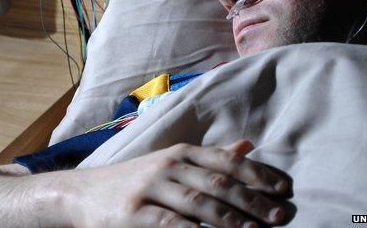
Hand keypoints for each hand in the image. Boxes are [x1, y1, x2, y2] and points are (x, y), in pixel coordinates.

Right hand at [61, 139, 288, 227]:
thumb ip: (210, 157)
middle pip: (217, 183)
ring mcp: (150, 188)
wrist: (84, 193)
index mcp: (181, 152)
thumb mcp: (172, 162)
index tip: (283, 190)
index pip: (225, 161)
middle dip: (251, 201)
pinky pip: (169, 223)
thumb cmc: (137, 179)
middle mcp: (168, 165)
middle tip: (278, 217)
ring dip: (229, 219)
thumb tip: (247, 146)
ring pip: (197, 202)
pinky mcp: (133, 213)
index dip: (256, 174)